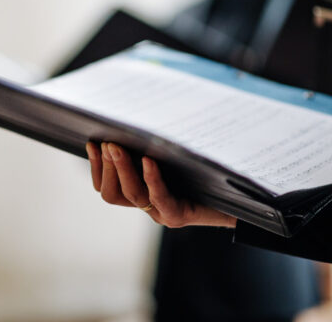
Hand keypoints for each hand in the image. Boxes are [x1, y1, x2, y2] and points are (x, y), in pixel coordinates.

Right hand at [86, 142, 236, 227]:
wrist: (240, 200)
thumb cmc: (205, 172)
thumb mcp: (173, 156)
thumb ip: (151, 145)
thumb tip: (130, 114)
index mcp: (140, 193)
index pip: (105, 187)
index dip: (95, 166)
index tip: (91, 142)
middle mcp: (147, 206)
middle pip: (112, 193)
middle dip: (106, 166)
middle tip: (108, 143)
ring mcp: (160, 213)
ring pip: (131, 195)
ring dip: (122, 169)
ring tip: (118, 147)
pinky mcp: (178, 216)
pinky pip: (158, 197)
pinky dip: (151, 178)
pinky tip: (149, 160)